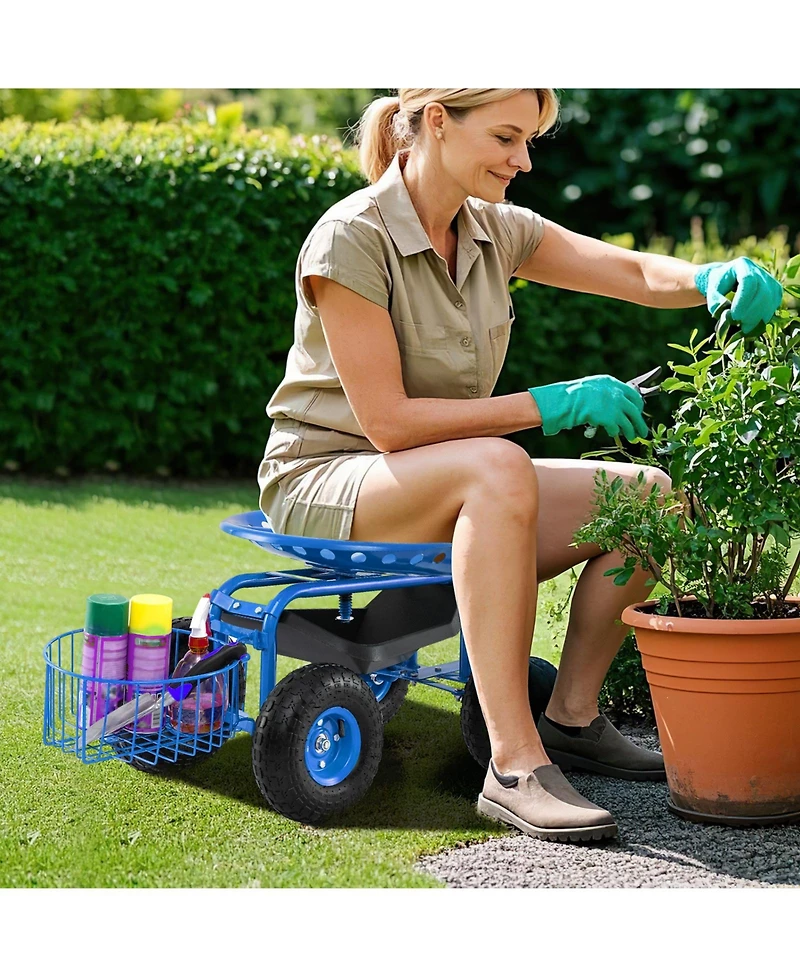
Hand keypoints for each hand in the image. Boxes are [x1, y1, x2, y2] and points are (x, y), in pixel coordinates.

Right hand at [529, 374, 648, 441]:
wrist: (565, 400)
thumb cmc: (573, 394)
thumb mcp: (592, 387)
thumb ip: (605, 392)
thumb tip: (613, 403)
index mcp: (612, 383)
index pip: (633, 394)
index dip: (638, 405)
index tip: (639, 412)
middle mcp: (616, 393)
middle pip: (635, 409)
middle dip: (639, 422)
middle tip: (642, 431)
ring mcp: (614, 406)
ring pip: (629, 422)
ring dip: (631, 431)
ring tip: (632, 438)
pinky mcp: (609, 418)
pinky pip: (616, 428)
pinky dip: (615, 432)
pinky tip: (613, 434)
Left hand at [694, 257, 782, 337]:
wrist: (728, 280)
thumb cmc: (719, 285)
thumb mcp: (711, 291)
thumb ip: (714, 301)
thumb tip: (725, 313)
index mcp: (742, 265)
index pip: (749, 282)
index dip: (743, 300)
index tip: (735, 316)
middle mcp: (759, 270)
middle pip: (763, 292)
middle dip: (752, 313)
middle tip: (741, 326)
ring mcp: (770, 279)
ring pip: (771, 300)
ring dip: (759, 317)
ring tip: (746, 327)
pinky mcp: (775, 289)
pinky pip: (774, 304)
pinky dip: (765, 316)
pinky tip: (753, 323)